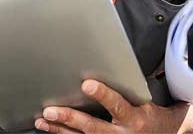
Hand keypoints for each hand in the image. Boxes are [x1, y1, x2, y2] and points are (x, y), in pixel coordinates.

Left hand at [35, 80, 183, 133]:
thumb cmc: (150, 115)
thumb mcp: (143, 100)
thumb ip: (124, 88)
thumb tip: (103, 65)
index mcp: (133, 118)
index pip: (117, 104)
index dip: (102, 95)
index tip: (87, 84)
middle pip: (92, 127)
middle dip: (70, 118)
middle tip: (51, 110)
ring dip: (59, 129)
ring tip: (42, 119)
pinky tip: (50, 128)